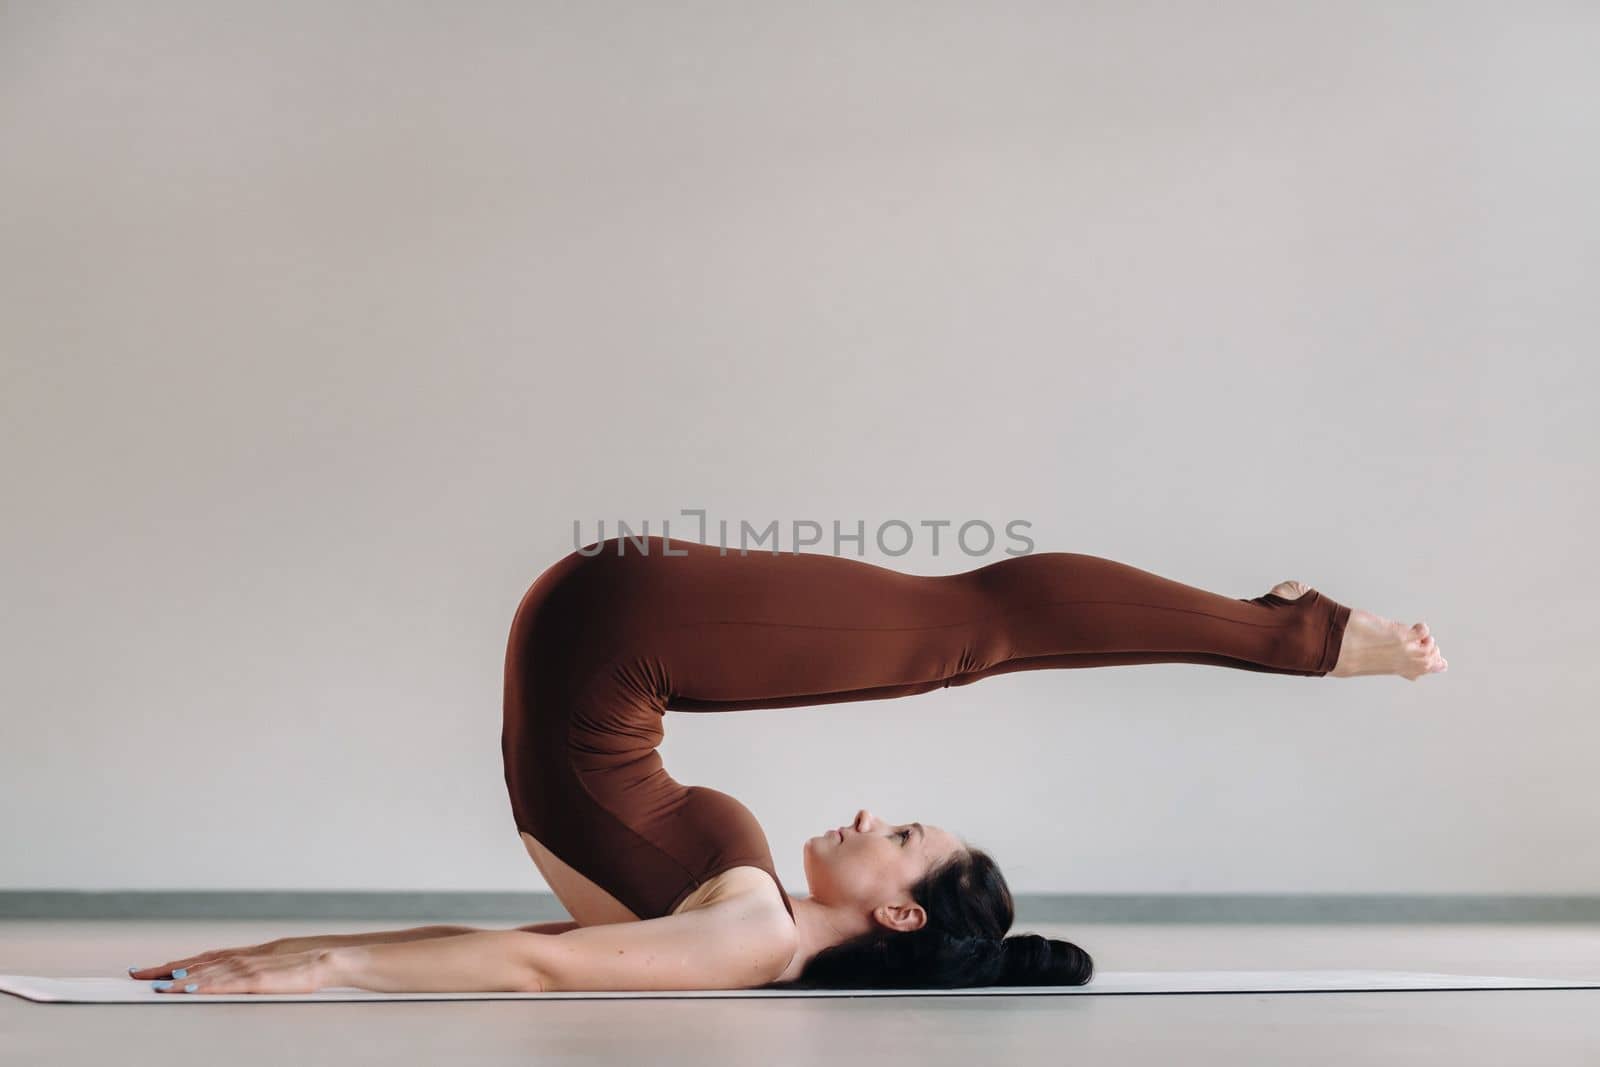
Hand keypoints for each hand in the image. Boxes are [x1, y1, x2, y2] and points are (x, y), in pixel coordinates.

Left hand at [144, 947, 335, 994]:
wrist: (328, 957)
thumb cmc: (304, 963)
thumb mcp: (270, 963)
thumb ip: (247, 970)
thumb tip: (226, 978)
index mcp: (241, 955)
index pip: (199, 958)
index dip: (172, 963)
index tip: (146, 970)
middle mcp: (239, 958)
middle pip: (193, 964)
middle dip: (162, 970)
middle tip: (134, 974)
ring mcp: (246, 968)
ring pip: (203, 974)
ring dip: (175, 979)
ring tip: (152, 985)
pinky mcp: (256, 980)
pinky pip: (222, 984)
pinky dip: (199, 985)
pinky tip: (183, 989)